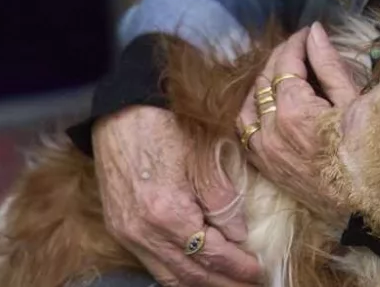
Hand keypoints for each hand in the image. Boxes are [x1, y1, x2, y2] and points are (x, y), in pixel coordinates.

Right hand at [92, 105, 262, 285]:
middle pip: (190, 274)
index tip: (260, 271)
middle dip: (223, 283)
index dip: (238, 267)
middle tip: (251, 285)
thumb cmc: (167, 123)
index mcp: (168, 213)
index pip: (212, 254)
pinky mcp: (120, 229)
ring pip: (169, 276)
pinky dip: (177, 274)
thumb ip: (223, 200)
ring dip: (201, 284)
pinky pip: (152, 264)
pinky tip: (197, 274)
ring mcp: (127, 234)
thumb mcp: (205, 155)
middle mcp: (143, 232)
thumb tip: (240, 235)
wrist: (120, 109)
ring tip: (228, 284)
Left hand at [236, 22, 360, 217]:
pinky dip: (253, 111)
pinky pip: (246, 131)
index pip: (284, 64)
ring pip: (248, 104)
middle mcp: (270, 129)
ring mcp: (264, 150)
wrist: (369, 199)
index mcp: (293, 110)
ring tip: (282, 72)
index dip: (295, 43)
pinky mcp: (265, 166)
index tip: (307, 32)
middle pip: (263, 80)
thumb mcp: (353, 100)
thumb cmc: (369, 148)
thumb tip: (314, 32)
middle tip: (298, 48)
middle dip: (279, 58)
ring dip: (262, 83)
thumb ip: (327, 63)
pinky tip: (268, 103)